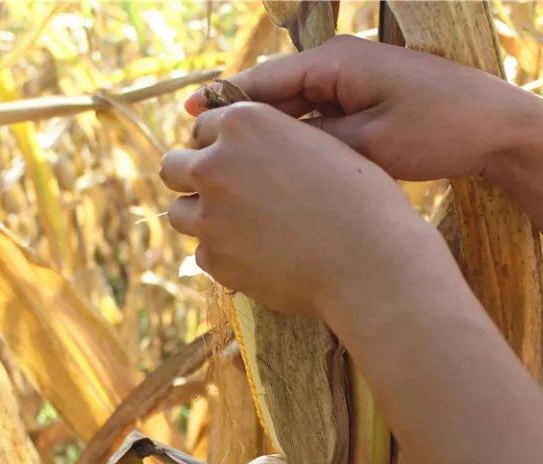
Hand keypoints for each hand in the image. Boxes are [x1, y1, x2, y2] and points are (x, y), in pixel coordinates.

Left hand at [159, 101, 430, 319]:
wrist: (370, 261)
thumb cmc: (360, 199)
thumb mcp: (318, 145)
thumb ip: (273, 141)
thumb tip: (244, 151)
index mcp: (244, 123)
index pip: (203, 128)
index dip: (219, 146)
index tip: (236, 163)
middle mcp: (215, 164)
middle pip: (172, 167)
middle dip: (193, 178)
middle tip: (225, 195)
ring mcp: (209, 215)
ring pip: (179, 213)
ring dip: (202, 218)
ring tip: (240, 228)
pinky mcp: (215, 259)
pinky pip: (204, 253)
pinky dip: (224, 255)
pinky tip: (260, 257)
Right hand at [185, 35, 542, 180]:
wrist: (500, 125)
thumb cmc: (441, 129)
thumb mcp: (371, 144)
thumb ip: (317, 144)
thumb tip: (269, 153)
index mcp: (336, 62)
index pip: (263, 80)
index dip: (222, 103)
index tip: (186, 121)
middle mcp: (338, 64)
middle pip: (272, 92)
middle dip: (238, 121)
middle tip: (200, 151)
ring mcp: (352, 81)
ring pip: (292, 108)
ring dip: (266, 133)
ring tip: (230, 163)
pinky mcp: (365, 101)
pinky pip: (316, 117)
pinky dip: (295, 138)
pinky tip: (276, 166)